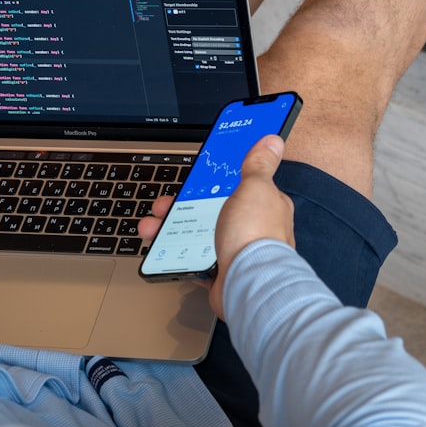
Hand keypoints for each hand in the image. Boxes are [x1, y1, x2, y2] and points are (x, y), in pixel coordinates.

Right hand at [139, 135, 294, 317]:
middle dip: (184, 203)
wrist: (249, 285)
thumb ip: (259, 165)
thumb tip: (272, 140)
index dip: (216, 176)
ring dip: (173, 227)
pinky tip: (162, 247)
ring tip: (152, 226)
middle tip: (164, 203)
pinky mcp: (222, 269)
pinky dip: (176, 252)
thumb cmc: (256, 236)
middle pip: (214, 207)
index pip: (240, 183)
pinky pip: (195, 256)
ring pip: (200, 232)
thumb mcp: (255, 188)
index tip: (195, 174)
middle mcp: (254, 226)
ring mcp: (238, 248)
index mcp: (266, 203)